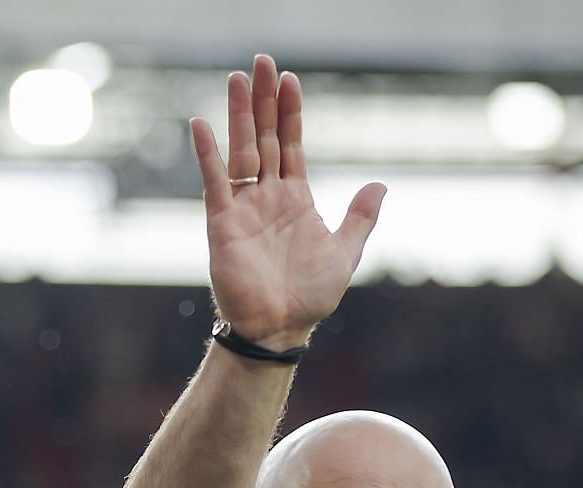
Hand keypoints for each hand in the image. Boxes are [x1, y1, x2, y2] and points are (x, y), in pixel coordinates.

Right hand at [190, 54, 385, 347]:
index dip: (291, 112)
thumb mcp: (345, 253)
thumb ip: (360, 218)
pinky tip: (203, 125)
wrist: (280, 329)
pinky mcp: (222, 224)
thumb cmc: (310, 297)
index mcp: (295, 199)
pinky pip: (214, 183)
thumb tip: (379, 185)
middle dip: (263, 100)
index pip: (292, 144)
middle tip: (260, 62)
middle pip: (265, 137)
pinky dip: (208, 155)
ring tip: (237, 79)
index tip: (288, 79)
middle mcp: (267, 197)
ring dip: (239, 115)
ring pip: (242, 151)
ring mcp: (244, 208)